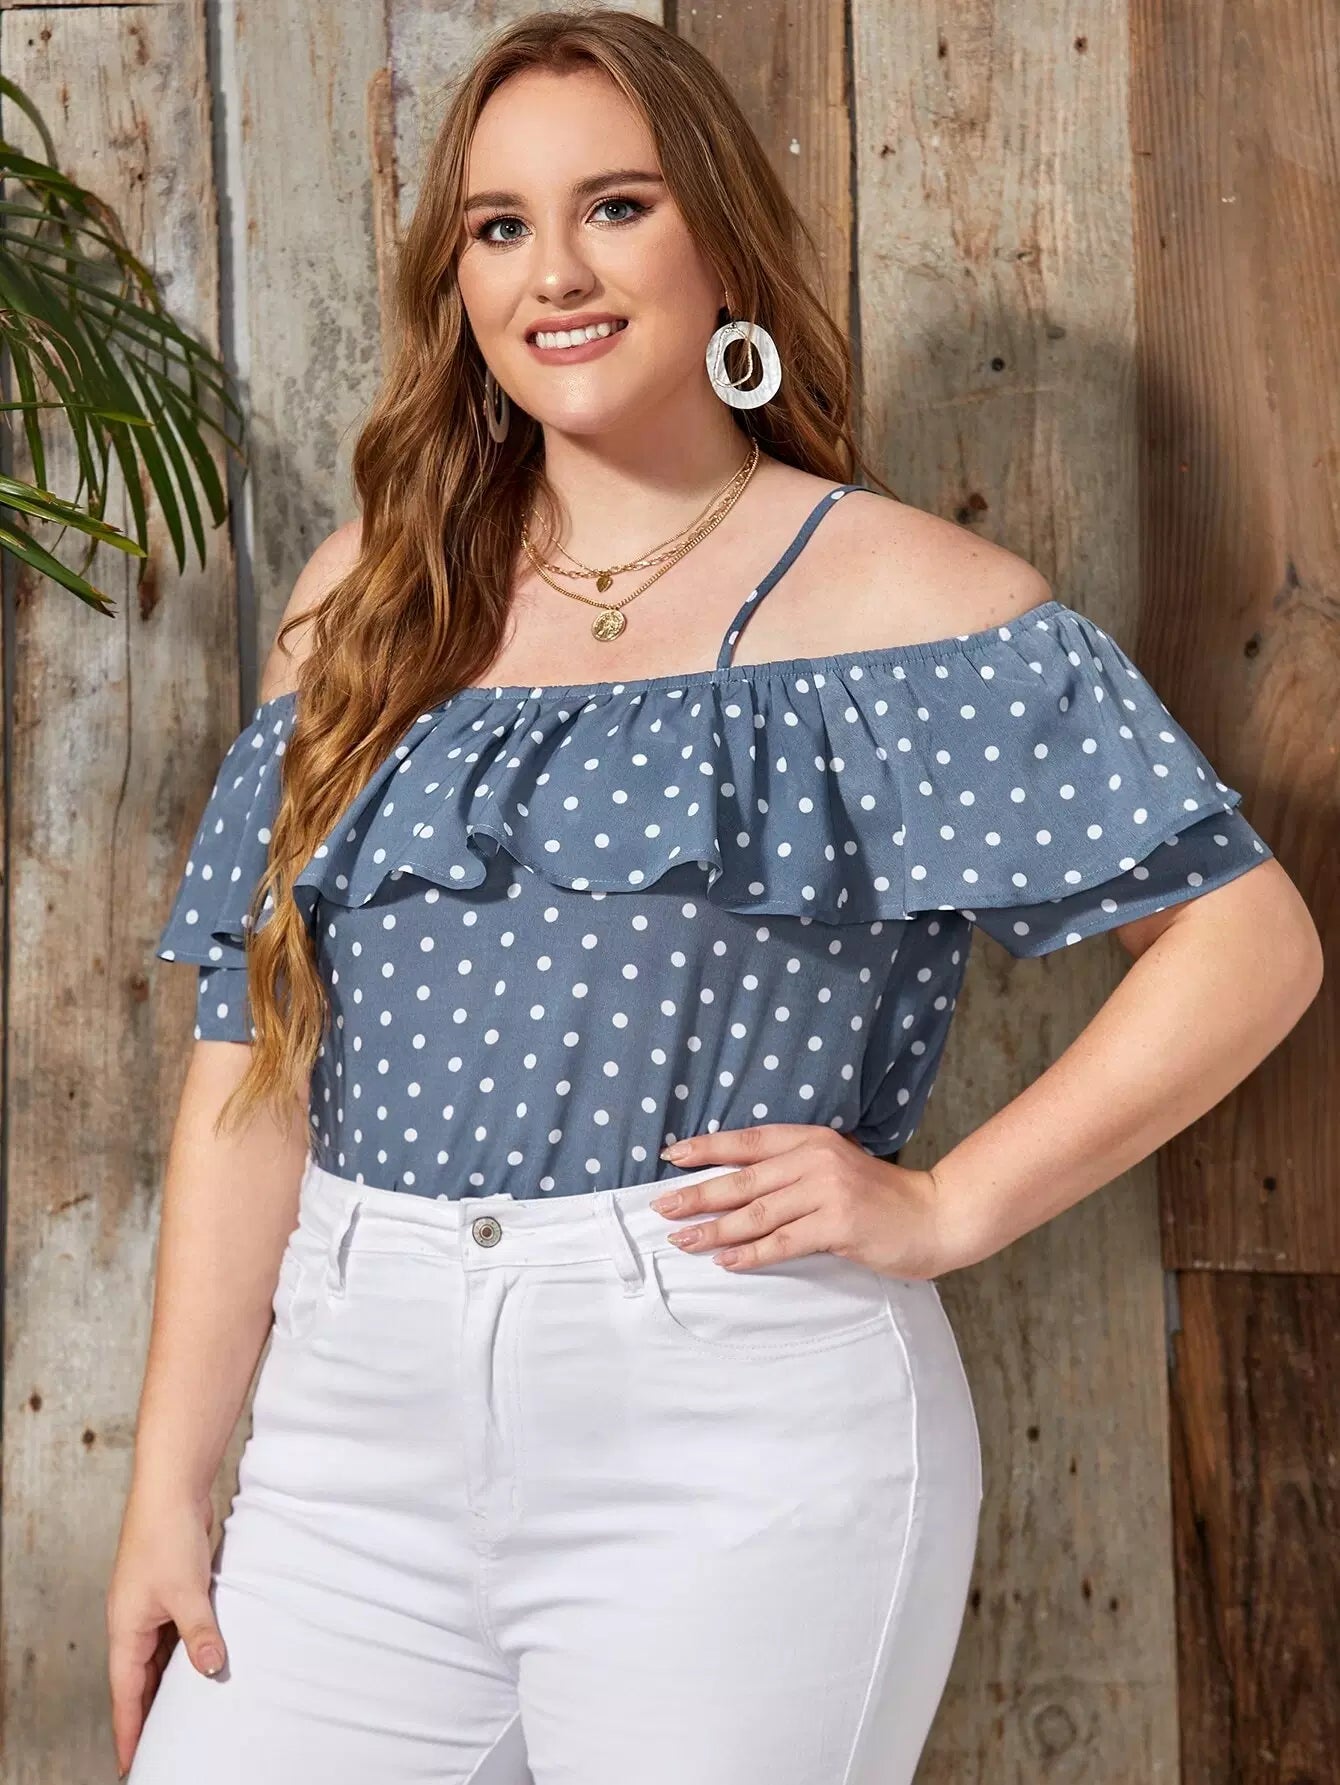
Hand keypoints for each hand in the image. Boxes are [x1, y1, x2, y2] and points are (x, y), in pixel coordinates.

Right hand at [106, 1486, 226, 1778]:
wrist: (172, 1487)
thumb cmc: (166, 1536)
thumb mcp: (187, 1591)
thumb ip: (199, 1633)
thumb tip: (211, 1670)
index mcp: (126, 1629)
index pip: (126, 1693)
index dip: (130, 1729)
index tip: (130, 1764)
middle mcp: (134, 1621)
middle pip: (140, 1679)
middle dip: (149, 1712)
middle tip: (162, 1746)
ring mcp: (152, 1605)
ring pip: (160, 1655)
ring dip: (172, 1680)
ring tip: (187, 1714)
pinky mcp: (172, 1589)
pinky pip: (176, 1631)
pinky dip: (187, 1649)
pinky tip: (204, 1660)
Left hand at [650, 1124, 967, 1280]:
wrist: (936, 1216)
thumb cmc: (882, 1199)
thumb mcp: (836, 1167)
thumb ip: (795, 1169)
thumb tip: (740, 1183)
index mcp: (812, 1139)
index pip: (748, 1141)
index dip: (707, 1148)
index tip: (671, 1157)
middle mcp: (816, 1159)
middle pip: (743, 1179)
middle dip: (698, 1194)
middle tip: (661, 1208)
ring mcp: (827, 1191)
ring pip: (757, 1213)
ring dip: (715, 1229)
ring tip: (683, 1240)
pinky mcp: (838, 1224)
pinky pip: (783, 1242)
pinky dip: (751, 1254)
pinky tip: (726, 1261)